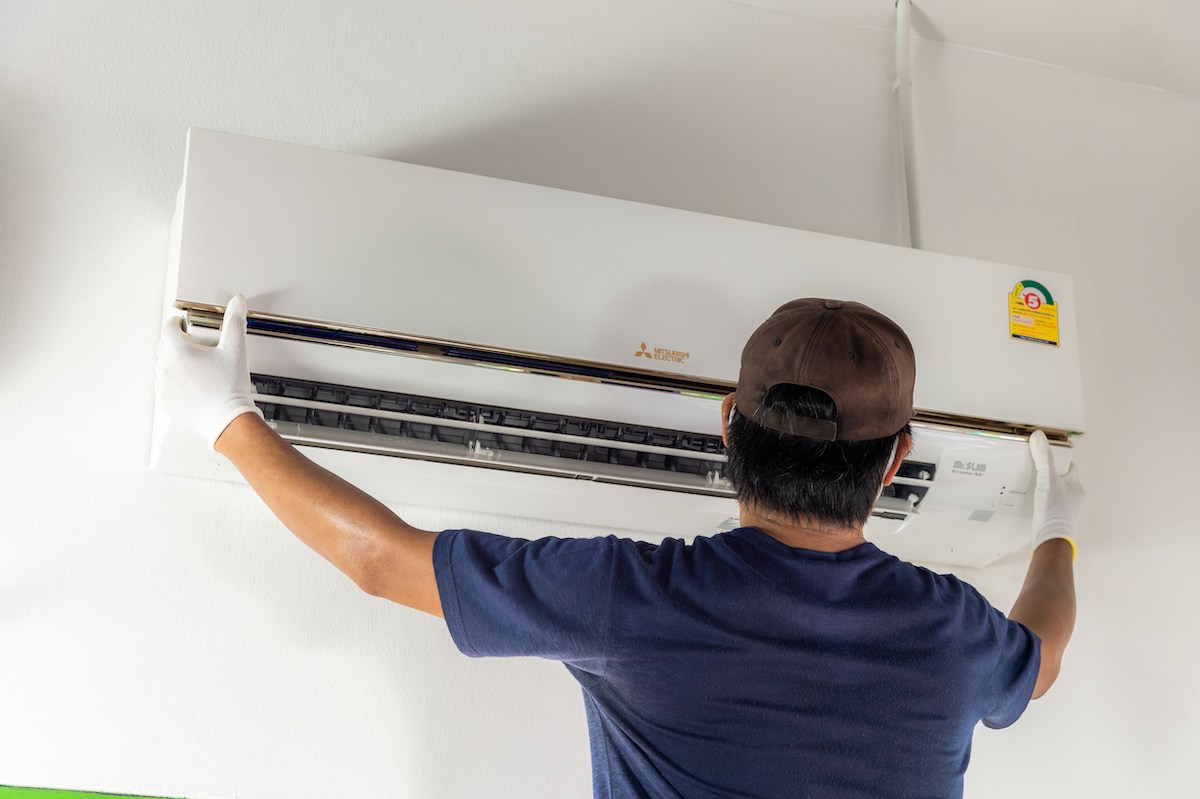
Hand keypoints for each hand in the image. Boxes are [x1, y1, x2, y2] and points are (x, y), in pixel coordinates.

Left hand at [155, 294, 263, 449]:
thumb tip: (237, 302)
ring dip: (173, 363)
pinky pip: (164, 385)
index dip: (175, 323)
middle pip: (163, 346)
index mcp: (180, 352)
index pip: (168, 328)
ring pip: (163, 366)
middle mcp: (167, 368)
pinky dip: (173, 382)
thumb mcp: (236, 350)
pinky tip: (190, 384)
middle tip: (192, 346)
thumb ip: (235, 322)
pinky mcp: (166, 401)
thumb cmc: (230, 389)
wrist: (227, 420)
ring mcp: (164, 386)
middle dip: (175, 342)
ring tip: (193, 367)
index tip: (180, 324)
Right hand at [1028, 430, 1083, 560]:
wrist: (1051, 540)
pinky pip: (1050, 504)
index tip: (1046, 454)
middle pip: (1061, 478)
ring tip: (1030, 483)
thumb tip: (1040, 437)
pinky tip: (1031, 501)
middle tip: (1034, 468)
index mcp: (1077, 486)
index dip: (1058, 458)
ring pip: (1056, 492)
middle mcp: (1074, 497)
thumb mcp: (1047, 480)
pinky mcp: (1057, 518)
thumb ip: (1043, 458)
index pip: (1069, 466)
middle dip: (1048, 473)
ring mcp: (1067, 509)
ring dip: (1045, 487)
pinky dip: (1042, 500)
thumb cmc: (1054, 512)